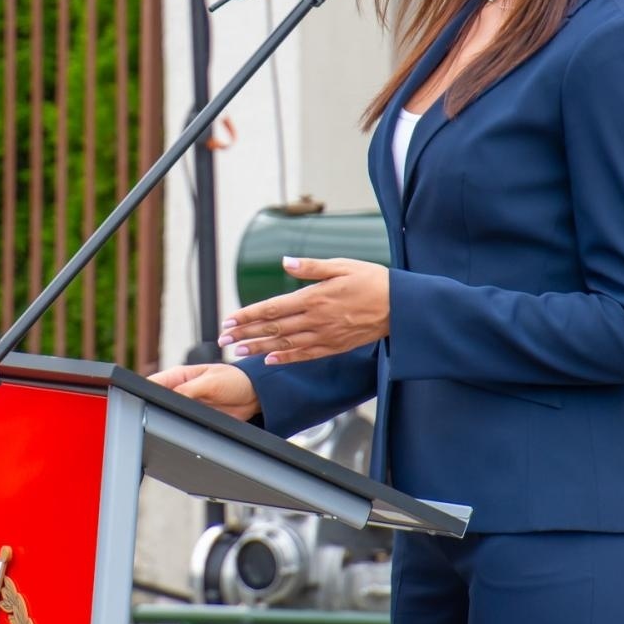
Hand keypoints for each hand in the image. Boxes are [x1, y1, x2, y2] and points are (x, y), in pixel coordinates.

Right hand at [148, 363, 260, 421]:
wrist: (253, 396)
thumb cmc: (234, 379)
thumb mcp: (210, 382)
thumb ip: (188, 389)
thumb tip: (170, 397)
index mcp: (179, 375)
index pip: (154, 382)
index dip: (144, 390)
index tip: (140, 399)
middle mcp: (180, 389)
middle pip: (157, 400)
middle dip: (154, 407)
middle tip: (157, 414)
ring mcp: (187, 404)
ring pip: (168, 413)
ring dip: (168, 417)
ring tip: (174, 420)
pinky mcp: (195, 416)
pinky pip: (182, 422)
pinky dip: (180, 426)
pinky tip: (182, 428)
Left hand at [218, 257, 389, 364]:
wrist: (400, 307)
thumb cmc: (371, 281)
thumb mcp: (341, 265)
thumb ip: (311, 267)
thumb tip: (286, 262)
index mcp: (314, 297)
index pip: (272, 308)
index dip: (248, 315)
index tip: (229, 319)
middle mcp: (316, 320)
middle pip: (272, 328)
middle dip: (245, 333)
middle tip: (223, 338)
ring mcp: (324, 336)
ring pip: (284, 344)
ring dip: (258, 348)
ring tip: (238, 351)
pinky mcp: (334, 347)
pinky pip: (304, 355)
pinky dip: (285, 358)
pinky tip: (269, 361)